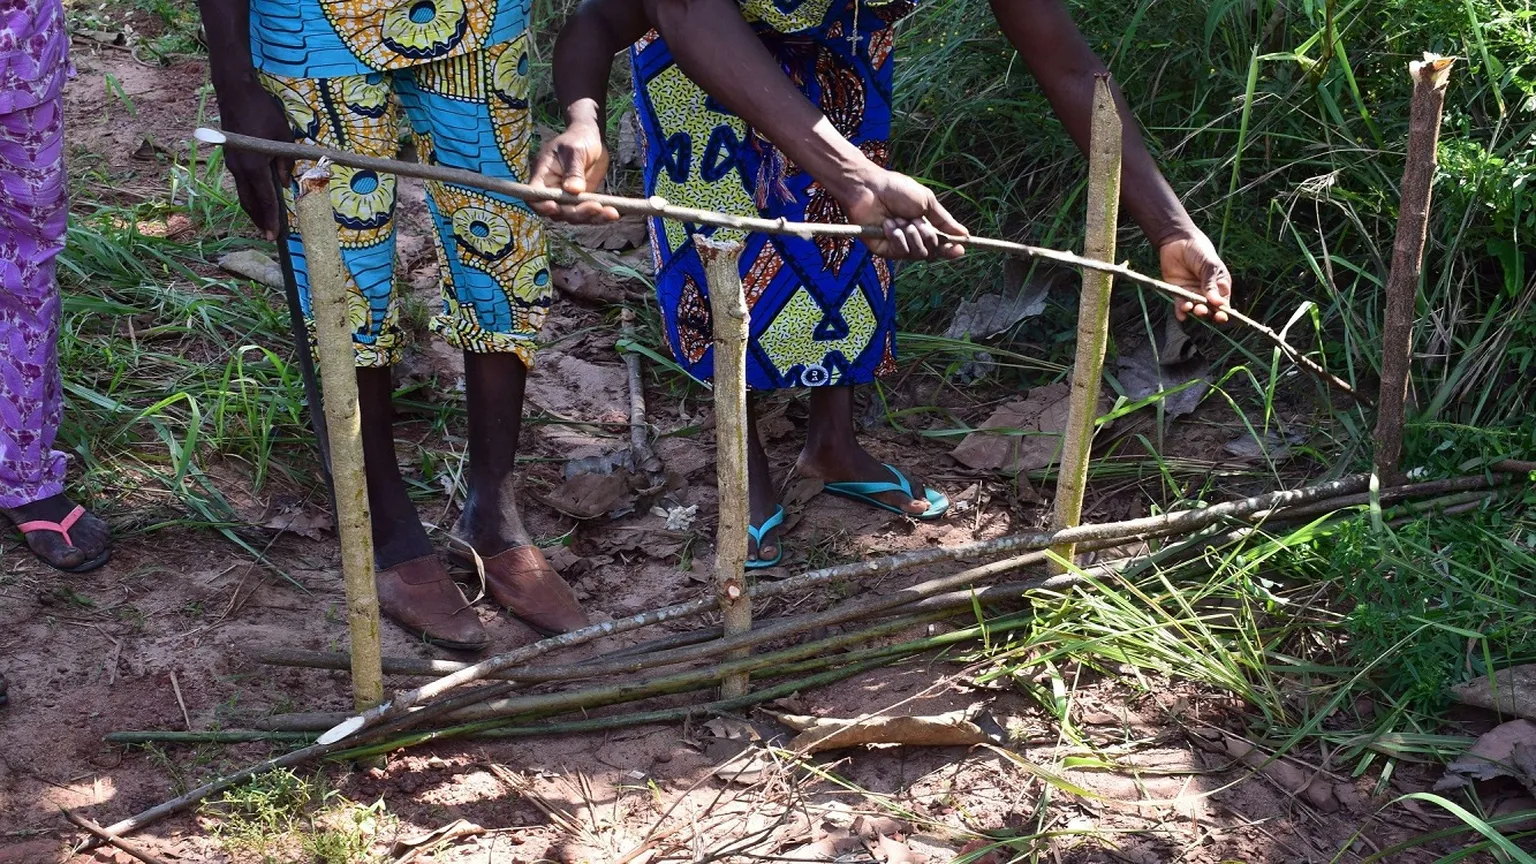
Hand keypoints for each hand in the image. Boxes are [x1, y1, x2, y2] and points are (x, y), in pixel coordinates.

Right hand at [217, 87, 293, 240]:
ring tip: (263, 221)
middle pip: (249, 201)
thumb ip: (285, 162)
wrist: (235, 92)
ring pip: (243, 192)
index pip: (265, 199)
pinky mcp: (231, 157)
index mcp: (253, 166)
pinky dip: (250, 193)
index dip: (271, 218)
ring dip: (253, 208)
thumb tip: (284, 182)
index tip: (274, 235)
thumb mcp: (282, 137)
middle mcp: (239, 169)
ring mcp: (232, 163)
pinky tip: (259, 197)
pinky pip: (241, 181)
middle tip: (269, 235)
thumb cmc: (263, 112)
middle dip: (259, 219)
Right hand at [529, 115, 618, 223]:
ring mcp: (566, 198)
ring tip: (610, 212)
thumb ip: (573, 170)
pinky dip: (600, 216)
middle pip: (557, 212)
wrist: (592, 139)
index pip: (534, 197)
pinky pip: (588, 214)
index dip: (542, 206)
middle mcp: (552, 190)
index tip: (556, 207)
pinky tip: (613, 214)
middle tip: (596, 207)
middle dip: (576, 213)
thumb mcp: (574, 150)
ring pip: (574, 217)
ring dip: (591, 217)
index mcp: (543, 176)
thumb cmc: (578, 138)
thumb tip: (573, 190)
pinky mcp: (581, 201)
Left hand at [839, 168, 967, 260]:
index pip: (941, 245)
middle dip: (928, 235)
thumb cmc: (896, 190)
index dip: (951, 249)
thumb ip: (944, 220)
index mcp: (924, 226)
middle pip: (932, 252)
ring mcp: (898, 246)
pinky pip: (901, 252)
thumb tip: (963, 234)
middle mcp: (913, 238)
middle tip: (916, 221)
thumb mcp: (926, 201)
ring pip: (918, 253)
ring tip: (899, 219)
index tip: (960, 249)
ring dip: (911, 234)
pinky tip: (888, 225)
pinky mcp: (884, 250)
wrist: (869, 188)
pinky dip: (897, 236)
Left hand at [1158, 228, 1232, 323]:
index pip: (1223, 303)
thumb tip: (1217, 303)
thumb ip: (1212, 283)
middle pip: (1210, 309)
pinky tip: (1181, 314)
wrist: (1178, 241)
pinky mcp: (1179, 292)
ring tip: (1190, 307)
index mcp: (1220, 285)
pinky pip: (1181, 305)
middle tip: (1202, 310)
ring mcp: (1193, 293)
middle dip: (1207, 312)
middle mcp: (1208, 292)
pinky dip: (1181, 311)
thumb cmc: (1199, 250)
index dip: (1223, 311)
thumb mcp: (1209, 265)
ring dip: (1194, 311)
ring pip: (1195, 308)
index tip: (1220, 316)